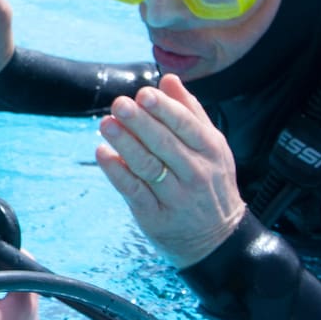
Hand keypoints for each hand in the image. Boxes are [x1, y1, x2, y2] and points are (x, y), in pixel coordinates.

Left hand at [94, 73, 246, 267]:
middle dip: (141, 123)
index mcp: (211, 151)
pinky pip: (134, 191)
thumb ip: (191, 112)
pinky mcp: (156, 216)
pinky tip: (102, 153)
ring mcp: (176, 197)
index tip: (144, 93)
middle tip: (119, 103)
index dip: (165, 109)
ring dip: (125, 144)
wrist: (217, 240)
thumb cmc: (210, 183)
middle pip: (165, 144)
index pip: (186, 126)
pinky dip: (117, 172)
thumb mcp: (212, 147)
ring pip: (148, 166)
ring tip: (106, 124)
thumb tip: (169, 79)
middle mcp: (196, 173)